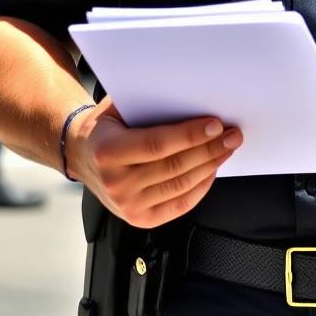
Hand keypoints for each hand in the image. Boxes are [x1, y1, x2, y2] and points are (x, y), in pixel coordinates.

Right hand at [64, 96, 242, 228]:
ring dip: (210, 165)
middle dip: (209, 148)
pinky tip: (212, 170)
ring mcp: (127, 205)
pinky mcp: (139, 219)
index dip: (190, 135)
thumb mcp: (116, 106)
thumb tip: (191, 96)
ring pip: (180, 185)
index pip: (156, 144)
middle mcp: (115, 183)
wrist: (83, 156)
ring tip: (227, 148)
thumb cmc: (106, 126)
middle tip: (233, 134)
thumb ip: (147, 102)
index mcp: (107, 151)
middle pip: (174, 166)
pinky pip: (179, 204)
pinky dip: (200, 187)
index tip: (216, 124)